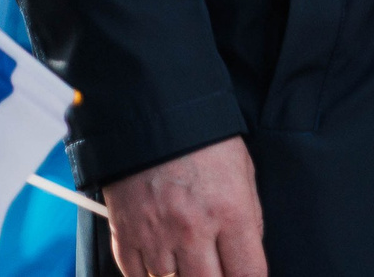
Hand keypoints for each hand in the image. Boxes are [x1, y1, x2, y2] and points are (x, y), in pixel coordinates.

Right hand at [101, 138, 264, 276]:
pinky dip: (147, 275)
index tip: (244, 275)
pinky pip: (136, 276)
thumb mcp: (243, 172)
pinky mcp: (125, 234)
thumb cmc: (204, 140)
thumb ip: (248, 218)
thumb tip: (246, 256)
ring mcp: (156, 235)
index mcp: (230, 212)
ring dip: (180, 276)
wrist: (151, 112)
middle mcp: (193, 230)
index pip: (248, 273)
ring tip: (185, 260)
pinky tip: (159, 262)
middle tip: (213, 268)